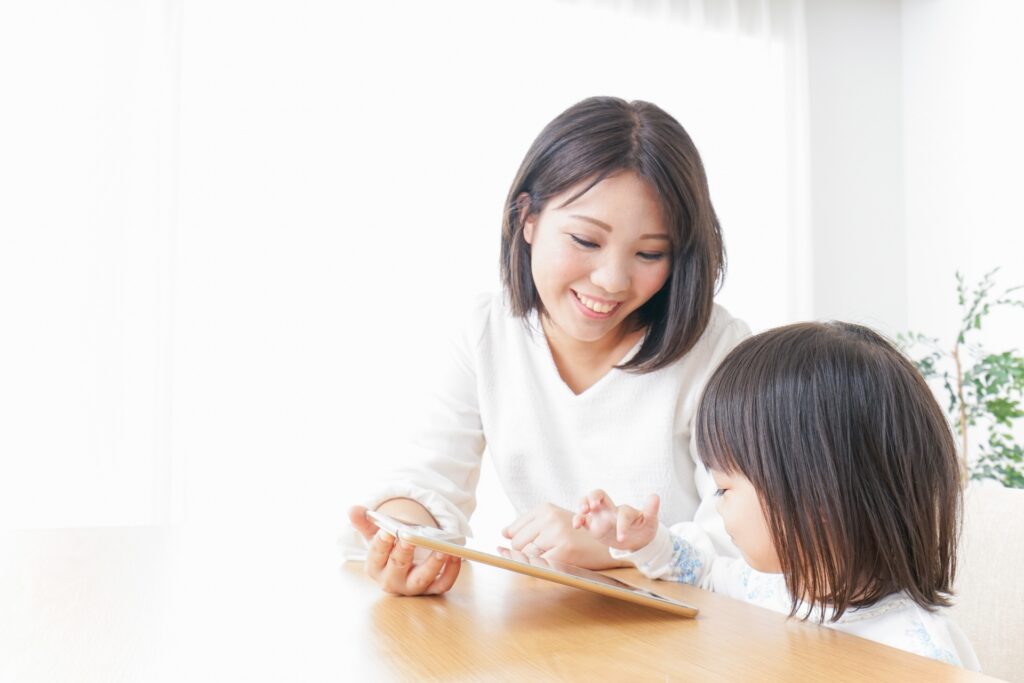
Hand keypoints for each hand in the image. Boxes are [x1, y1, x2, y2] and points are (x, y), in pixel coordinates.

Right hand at [348, 505, 461, 595]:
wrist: (402, 561)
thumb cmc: (388, 546)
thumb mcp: (374, 533)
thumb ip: (364, 521)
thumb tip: (352, 510)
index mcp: (375, 567)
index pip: (376, 555)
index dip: (382, 543)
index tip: (388, 531)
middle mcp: (391, 581)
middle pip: (397, 569)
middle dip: (403, 553)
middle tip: (410, 538)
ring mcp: (412, 587)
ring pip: (422, 580)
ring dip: (432, 566)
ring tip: (441, 549)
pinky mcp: (430, 589)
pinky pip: (442, 584)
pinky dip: (451, 572)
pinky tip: (455, 556)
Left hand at [501, 503, 629, 569]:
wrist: (608, 544)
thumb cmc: (578, 534)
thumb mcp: (553, 521)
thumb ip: (527, 525)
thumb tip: (503, 533)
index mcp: (545, 508)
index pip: (513, 531)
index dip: (517, 545)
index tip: (518, 551)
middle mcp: (549, 517)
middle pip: (516, 544)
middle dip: (524, 553)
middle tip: (544, 555)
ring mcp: (556, 533)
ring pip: (526, 554)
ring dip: (534, 562)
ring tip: (551, 558)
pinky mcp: (564, 550)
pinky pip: (540, 564)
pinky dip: (543, 569)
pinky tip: (555, 565)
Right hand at [572, 489, 659, 551]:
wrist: (637, 539)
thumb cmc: (644, 527)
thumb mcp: (650, 521)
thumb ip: (651, 510)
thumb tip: (655, 496)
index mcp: (624, 510)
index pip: (622, 513)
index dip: (622, 525)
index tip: (623, 538)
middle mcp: (610, 510)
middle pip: (598, 494)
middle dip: (593, 497)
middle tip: (592, 506)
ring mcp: (600, 517)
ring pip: (587, 504)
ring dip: (582, 505)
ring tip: (583, 513)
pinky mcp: (593, 527)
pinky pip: (583, 520)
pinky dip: (578, 520)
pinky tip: (577, 525)